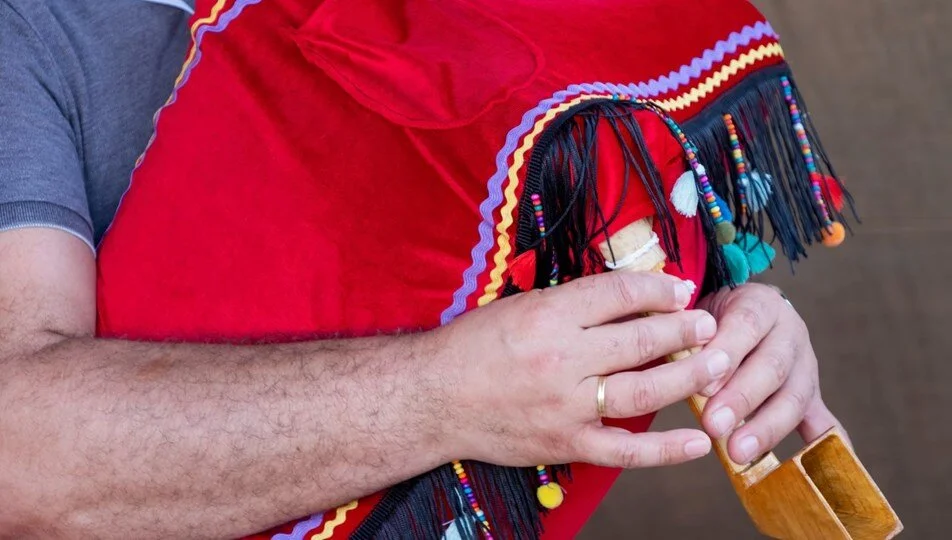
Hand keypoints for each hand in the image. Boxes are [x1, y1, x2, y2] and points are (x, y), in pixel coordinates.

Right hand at [430, 271, 731, 469]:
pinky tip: (699, 441)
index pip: (619, 294)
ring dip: (688, 375)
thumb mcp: (518, 306)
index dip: (658, 289)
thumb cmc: (472, 346)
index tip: (680, 290)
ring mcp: (567, 406)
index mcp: (547, 316)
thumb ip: (570, 303)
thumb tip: (627, 296)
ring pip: (644, 390)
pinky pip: (625, 450)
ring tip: (718, 363)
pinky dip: (666, 450)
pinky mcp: (566, 443)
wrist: (433, 399)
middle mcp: (562, 358)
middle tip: (709, 324)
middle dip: (684, 329)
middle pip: (640, 339)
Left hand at [696, 284, 846, 464]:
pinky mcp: (811, 394)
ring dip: (767, 427)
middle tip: (713, 425)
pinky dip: (827, 444)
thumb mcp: (698, 312)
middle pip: (772, 366)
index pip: (745, 325)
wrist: (744, 308)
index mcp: (759, 304)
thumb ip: (690, 334)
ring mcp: (805, 365)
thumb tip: (676, 363)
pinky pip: (823, 420)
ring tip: (738, 452)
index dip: (726, 353)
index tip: (703, 383)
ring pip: (794, 396)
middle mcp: (790, 332)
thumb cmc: (711, 315)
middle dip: (742, 399)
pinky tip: (822, 470)